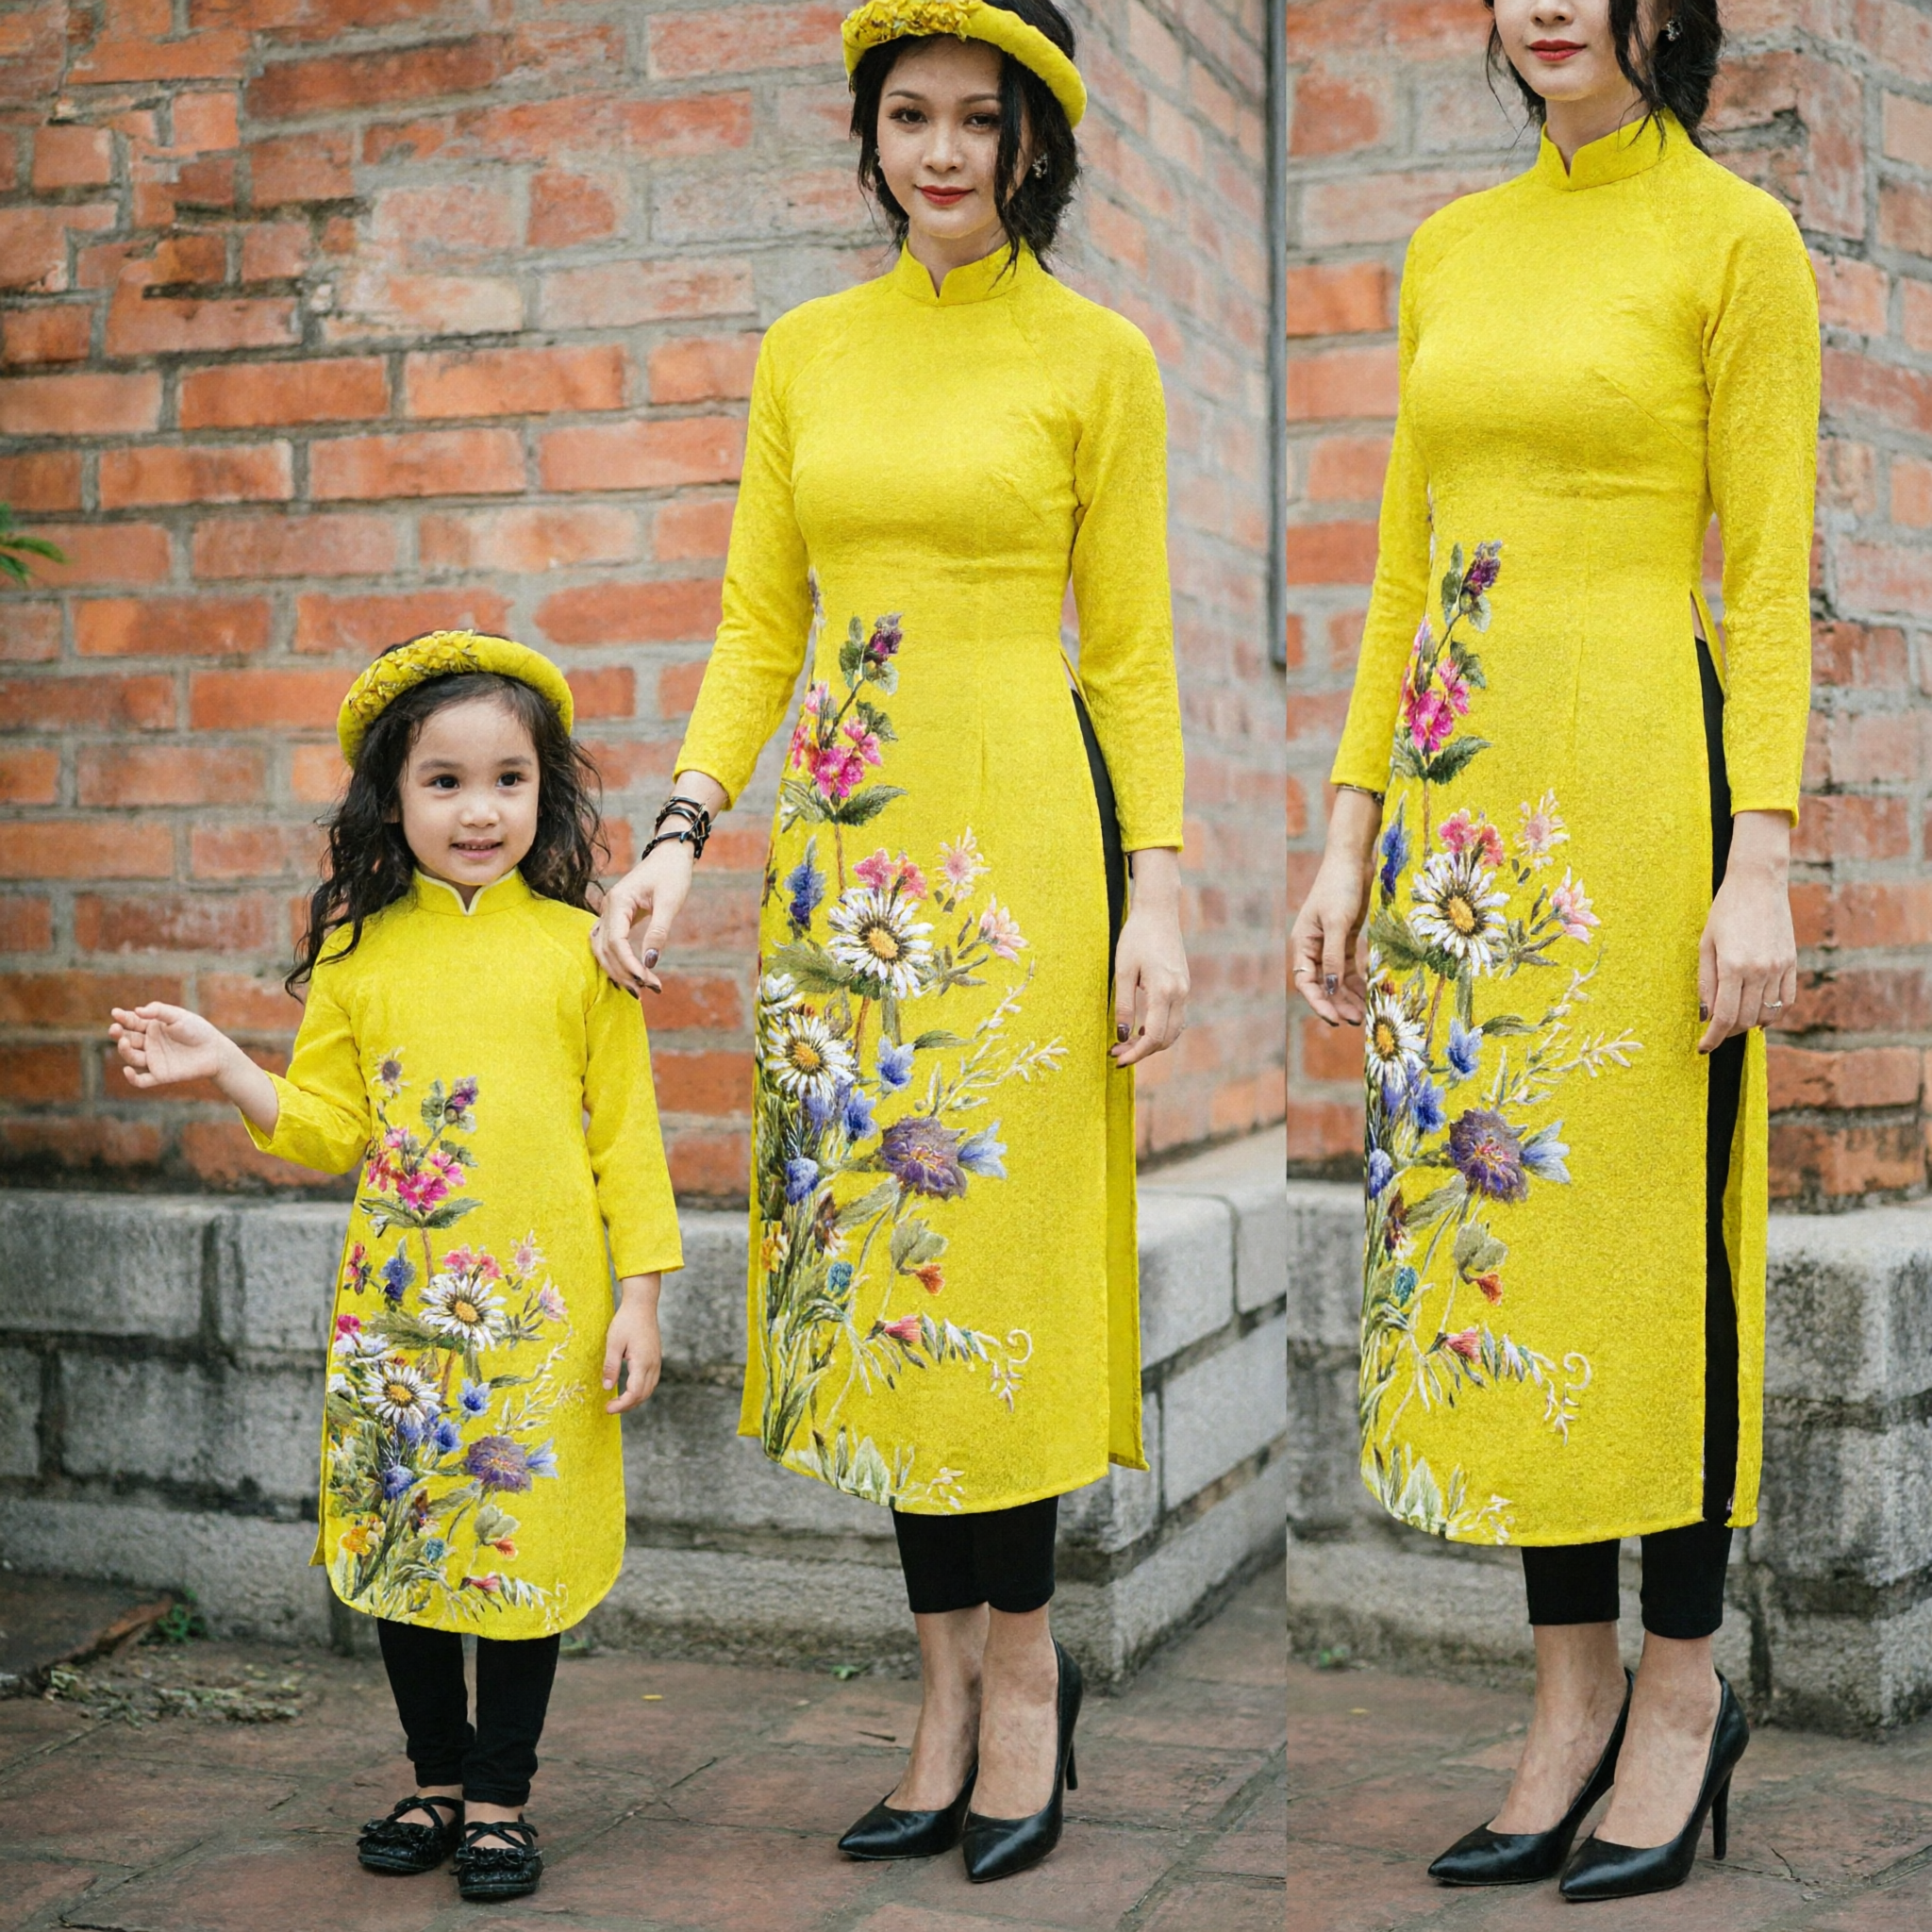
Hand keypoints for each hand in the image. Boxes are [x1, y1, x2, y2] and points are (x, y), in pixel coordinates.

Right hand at [110, 1002, 234, 1088]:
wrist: (215, 1051)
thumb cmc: (198, 1030)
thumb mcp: (179, 1016)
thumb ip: (159, 1011)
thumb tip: (137, 1010)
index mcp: (152, 1027)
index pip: (131, 1022)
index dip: (122, 1018)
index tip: (115, 1013)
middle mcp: (149, 1043)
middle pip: (127, 1039)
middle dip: (118, 1034)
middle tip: (115, 1028)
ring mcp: (153, 1059)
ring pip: (132, 1057)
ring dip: (124, 1051)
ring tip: (124, 1042)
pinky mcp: (160, 1075)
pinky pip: (142, 1080)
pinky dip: (132, 1078)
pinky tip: (127, 1070)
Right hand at [589, 774, 726, 996]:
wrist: (671, 854)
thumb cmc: (672, 873)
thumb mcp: (670, 902)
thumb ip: (658, 931)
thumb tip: (650, 961)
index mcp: (618, 902)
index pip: (616, 942)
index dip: (630, 965)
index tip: (648, 981)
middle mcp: (607, 907)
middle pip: (605, 950)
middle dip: (624, 973)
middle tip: (647, 991)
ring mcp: (609, 912)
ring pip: (602, 949)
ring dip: (618, 970)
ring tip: (639, 988)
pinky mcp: (616, 916)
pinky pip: (607, 943)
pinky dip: (615, 960)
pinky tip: (629, 974)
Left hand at [602, 1275, 662, 1414]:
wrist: (642, 1305)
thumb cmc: (626, 1321)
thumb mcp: (613, 1343)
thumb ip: (611, 1366)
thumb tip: (607, 1387)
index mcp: (642, 1362)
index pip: (634, 1393)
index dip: (621, 1404)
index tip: (608, 1408)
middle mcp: (653, 1364)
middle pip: (643, 1395)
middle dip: (627, 1406)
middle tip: (610, 1408)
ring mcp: (656, 1361)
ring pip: (649, 1389)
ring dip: (635, 1399)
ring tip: (619, 1402)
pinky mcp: (656, 1358)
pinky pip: (651, 1381)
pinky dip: (641, 1391)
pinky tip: (630, 1389)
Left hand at [1112, 849, 1188, 1067]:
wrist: (1159, 913)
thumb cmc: (1137, 937)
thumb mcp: (1123, 971)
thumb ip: (1124, 1005)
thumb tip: (1123, 1035)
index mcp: (1164, 991)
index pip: (1153, 1036)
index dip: (1135, 1052)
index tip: (1117, 1058)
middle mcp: (1180, 994)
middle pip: (1166, 1039)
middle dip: (1142, 1051)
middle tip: (1116, 1051)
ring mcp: (1185, 991)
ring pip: (1173, 1031)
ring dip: (1152, 1042)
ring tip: (1126, 1042)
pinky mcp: (1184, 987)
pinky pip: (1176, 1019)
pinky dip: (1161, 1030)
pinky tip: (1142, 1028)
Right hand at [1290, 789, 1380, 1027]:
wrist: (1352, 860)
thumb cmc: (1340, 887)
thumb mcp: (1337, 922)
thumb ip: (1333, 956)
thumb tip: (1330, 988)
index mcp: (1302, 943)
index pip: (1306, 982)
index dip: (1319, 1003)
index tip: (1335, 1020)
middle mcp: (1313, 948)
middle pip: (1322, 985)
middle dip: (1337, 1004)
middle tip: (1356, 1021)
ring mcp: (1329, 945)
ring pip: (1336, 980)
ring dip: (1348, 997)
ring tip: (1365, 1015)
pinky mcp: (1345, 940)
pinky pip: (1349, 969)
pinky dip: (1358, 983)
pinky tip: (1370, 995)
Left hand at [1698, 810, 1795, 1052]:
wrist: (1759, 884)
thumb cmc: (1725, 911)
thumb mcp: (1706, 945)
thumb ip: (1705, 982)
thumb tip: (1705, 1015)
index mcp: (1732, 966)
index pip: (1723, 1016)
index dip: (1713, 1037)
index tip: (1703, 1048)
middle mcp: (1758, 971)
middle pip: (1744, 1019)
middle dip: (1727, 1032)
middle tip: (1715, 1033)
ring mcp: (1779, 968)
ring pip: (1766, 1014)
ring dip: (1748, 1024)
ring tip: (1734, 1022)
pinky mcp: (1792, 963)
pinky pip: (1786, 1001)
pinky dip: (1773, 1014)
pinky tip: (1759, 1014)